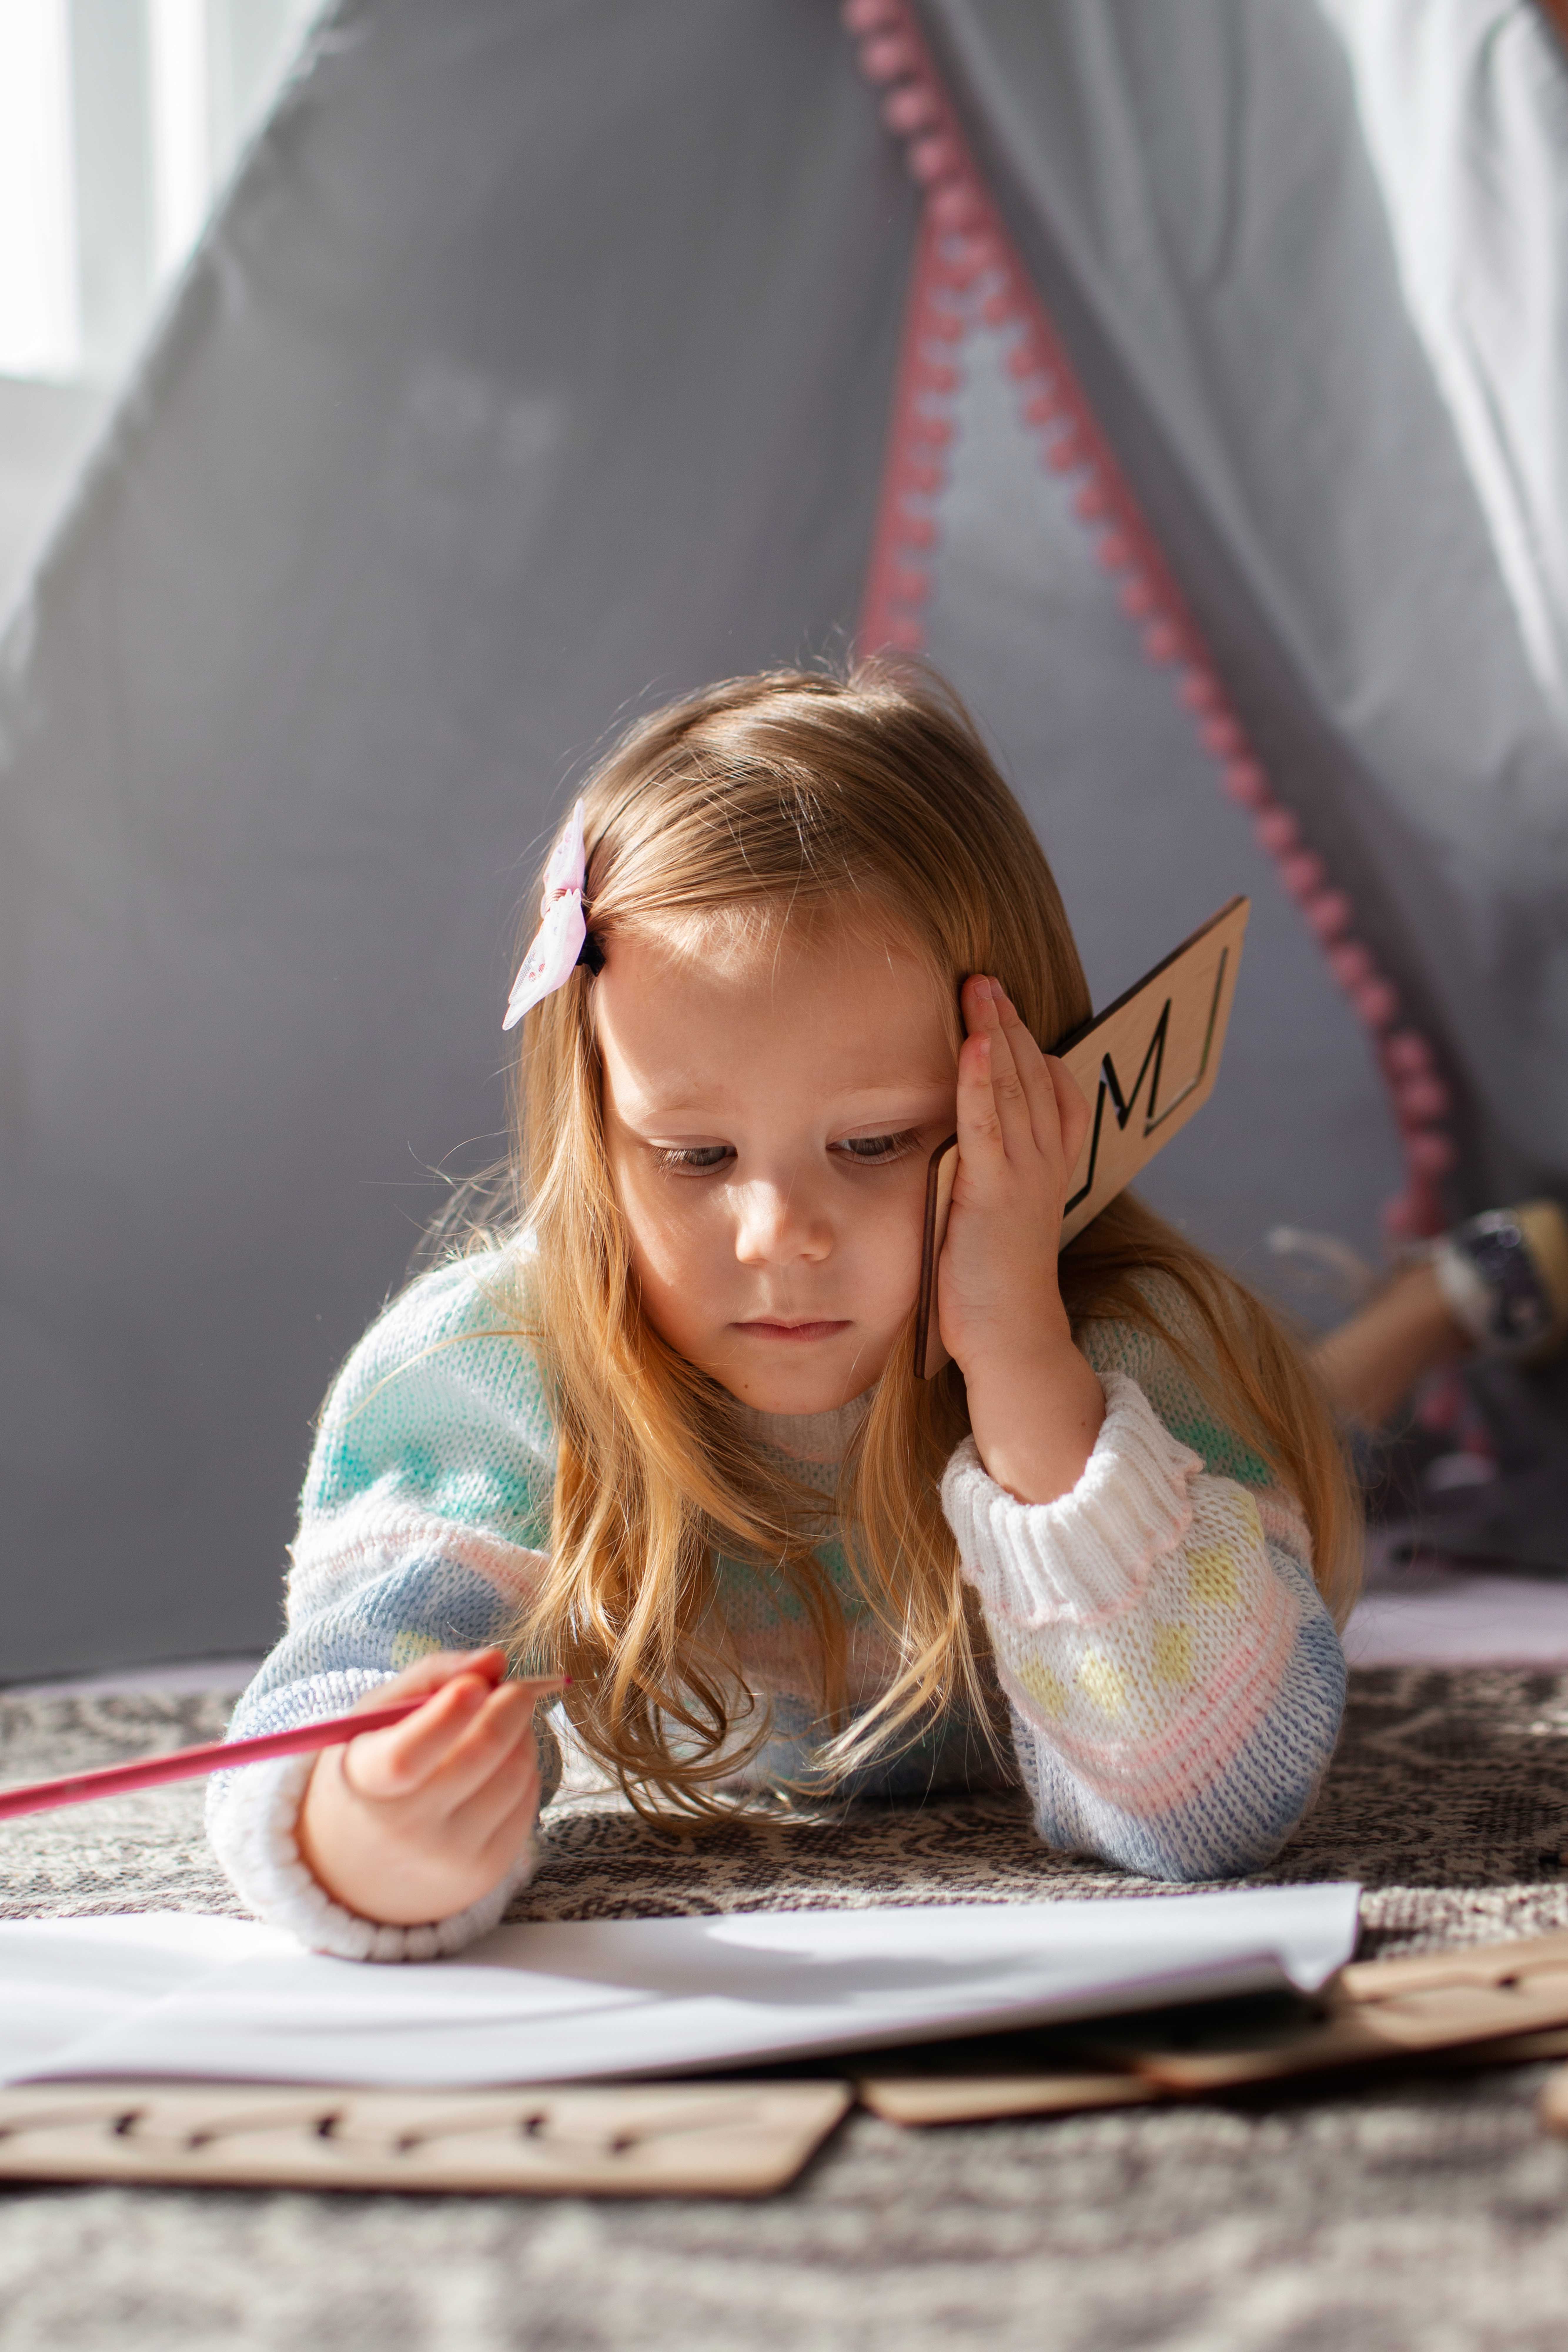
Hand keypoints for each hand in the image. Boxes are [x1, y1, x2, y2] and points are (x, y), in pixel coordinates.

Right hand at [296, 1647, 560, 1926]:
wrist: (360, 1865)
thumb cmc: (372, 1768)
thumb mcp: (376, 1715)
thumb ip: (431, 1675)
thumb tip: (494, 1660)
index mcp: (365, 1783)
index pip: (405, 1758)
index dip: (445, 1717)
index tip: (476, 1684)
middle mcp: (406, 1830)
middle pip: (477, 1760)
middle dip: (509, 1709)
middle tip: (516, 1688)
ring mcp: (450, 1856)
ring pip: (514, 1775)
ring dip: (521, 1737)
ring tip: (504, 1725)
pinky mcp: (488, 1870)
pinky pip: (527, 1803)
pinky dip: (524, 1771)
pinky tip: (500, 1765)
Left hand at [938, 976, 1105, 1503]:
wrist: (1012, 1341)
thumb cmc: (992, 1285)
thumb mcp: (992, 1216)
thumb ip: (983, 1177)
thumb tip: (956, 1146)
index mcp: (1047, 1169)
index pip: (1052, 1091)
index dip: (1030, 1046)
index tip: (1004, 1009)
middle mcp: (1044, 1165)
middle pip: (1032, 1076)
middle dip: (1010, 1023)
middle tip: (987, 978)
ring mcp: (1024, 1177)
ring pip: (1014, 1089)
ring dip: (997, 1034)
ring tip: (982, 988)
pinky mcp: (994, 1195)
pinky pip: (989, 1126)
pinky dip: (983, 1081)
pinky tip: (974, 1044)